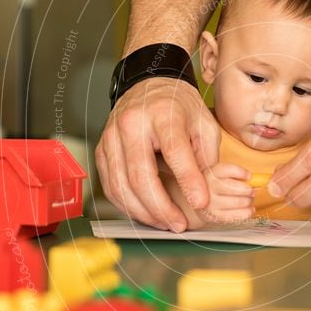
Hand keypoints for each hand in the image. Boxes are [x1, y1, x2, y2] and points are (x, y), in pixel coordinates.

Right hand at [96, 77, 219, 231]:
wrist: (148, 85)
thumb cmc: (179, 106)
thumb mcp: (203, 122)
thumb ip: (207, 154)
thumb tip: (208, 188)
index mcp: (161, 113)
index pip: (174, 151)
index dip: (189, 180)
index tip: (202, 203)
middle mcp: (130, 124)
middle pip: (140, 175)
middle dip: (161, 206)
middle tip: (179, 224)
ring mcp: (111, 138)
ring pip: (121, 186)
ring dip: (144, 212)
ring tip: (165, 223)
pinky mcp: (102, 150)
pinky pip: (110, 186)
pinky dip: (127, 205)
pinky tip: (146, 213)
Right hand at [197, 163, 254, 224]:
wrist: (199, 202)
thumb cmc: (215, 186)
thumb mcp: (220, 174)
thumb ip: (234, 173)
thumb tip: (253, 178)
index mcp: (210, 173)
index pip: (226, 170)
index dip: (241, 172)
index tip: (249, 176)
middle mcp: (207, 188)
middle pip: (233, 187)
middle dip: (247, 190)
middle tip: (252, 191)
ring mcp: (209, 203)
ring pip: (236, 202)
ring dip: (248, 201)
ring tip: (250, 200)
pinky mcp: (213, 216)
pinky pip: (234, 216)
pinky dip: (246, 212)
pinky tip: (250, 209)